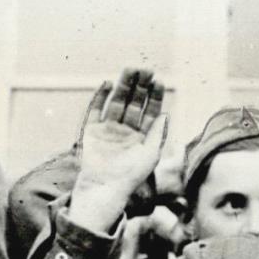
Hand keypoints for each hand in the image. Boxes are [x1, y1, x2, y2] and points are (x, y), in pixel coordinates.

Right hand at [70, 69, 167, 234]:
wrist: (105, 189)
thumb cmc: (131, 176)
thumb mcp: (151, 154)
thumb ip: (158, 133)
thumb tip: (165, 113)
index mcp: (141, 137)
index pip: (150, 111)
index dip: (154, 95)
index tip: (158, 80)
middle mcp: (125, 131)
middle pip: (133, 103)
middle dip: (139, 86)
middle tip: (144, 68)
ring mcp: (108, 130)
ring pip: (116, 102)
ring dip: (122, 86)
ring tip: (128, 69)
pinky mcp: (92, 131)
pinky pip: (96, 110)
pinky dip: (100, 96)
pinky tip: (107, 83)